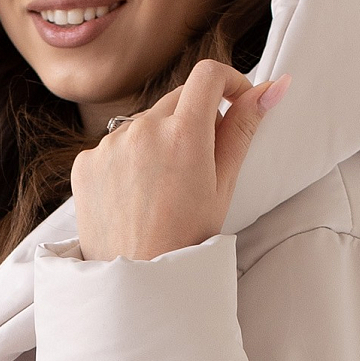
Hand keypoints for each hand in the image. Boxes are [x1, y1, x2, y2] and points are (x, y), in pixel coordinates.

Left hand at [70, 62, 289, 262]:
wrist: (137, 285)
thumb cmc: (186, 240)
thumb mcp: (223, 185)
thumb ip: (244, 129)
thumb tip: (274, 86)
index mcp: (183, 134)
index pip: (209, 75)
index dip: (229, 82)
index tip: (236, 101)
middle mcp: (142, 130)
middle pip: (178, 99)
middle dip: (196, 118)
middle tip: (202, 164)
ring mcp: (109, 145)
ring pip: (145, 122)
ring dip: (160, 139)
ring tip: (164, 189)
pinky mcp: (86, 162)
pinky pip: (115, 145)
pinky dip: (129, 159)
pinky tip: (136, 195)